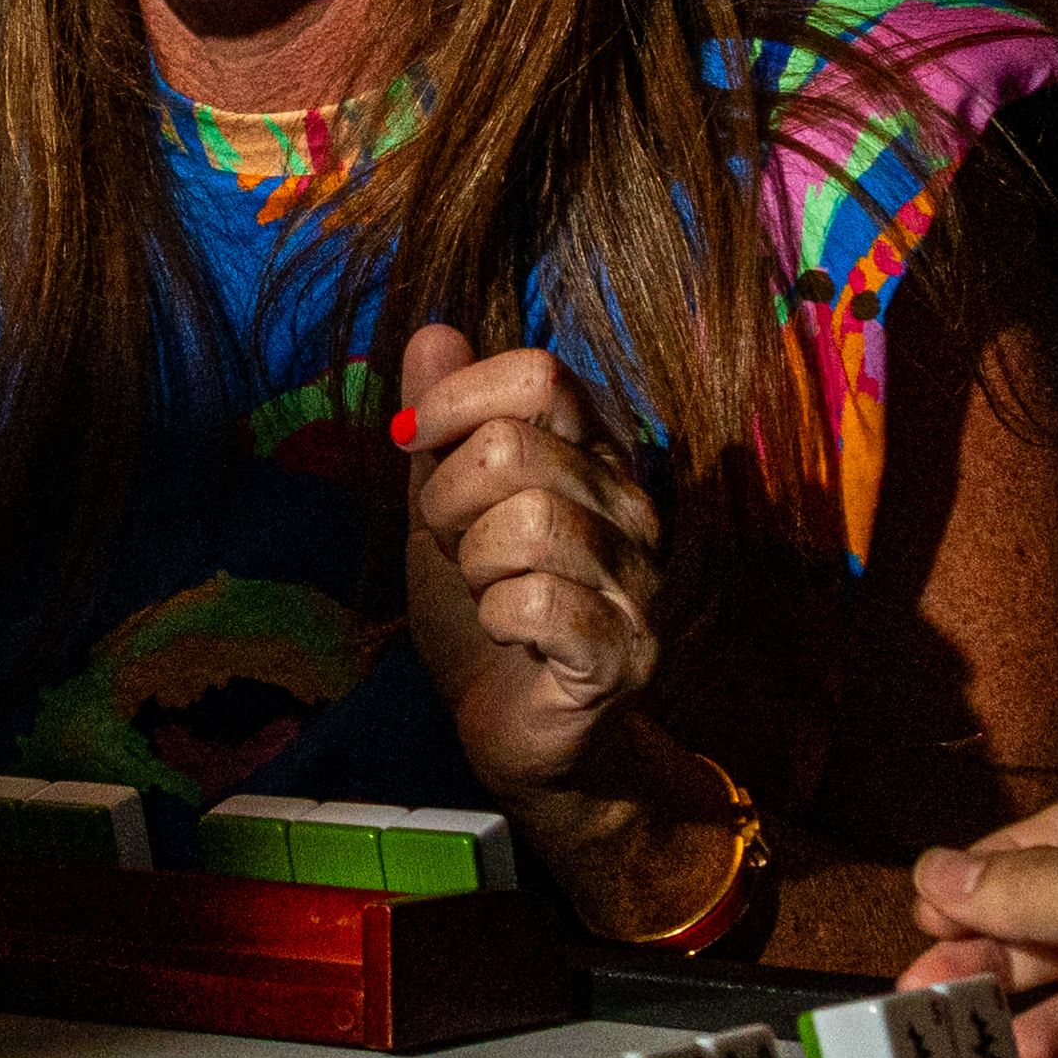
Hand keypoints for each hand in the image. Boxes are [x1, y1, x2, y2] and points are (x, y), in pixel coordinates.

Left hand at [395, 321, 662, 792]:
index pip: (539, 373)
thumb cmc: (483, 604)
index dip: (455, 401)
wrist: (515, 726)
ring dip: (472, 564)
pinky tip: (509, 633)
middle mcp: (635, 507)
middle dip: (447, 499)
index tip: (416, 443)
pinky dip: (495, 618)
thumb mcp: (443, 504)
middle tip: (453, 545)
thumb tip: (433, 331)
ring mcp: (641, 581)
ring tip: (485, 590)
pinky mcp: (628, 652)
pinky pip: (537, 603)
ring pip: (527, 523)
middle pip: (515, 447)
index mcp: (596, 455)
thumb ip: (441, 424)